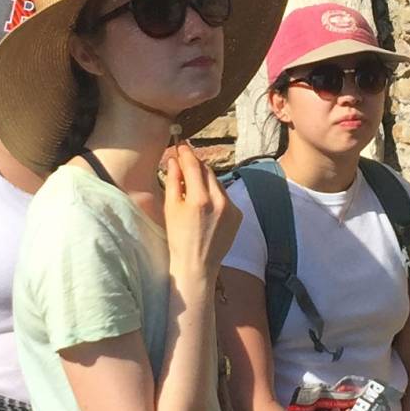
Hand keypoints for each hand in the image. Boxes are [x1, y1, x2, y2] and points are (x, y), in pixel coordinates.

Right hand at [160, 142, 236, 287]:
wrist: (197, 265)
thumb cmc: (178, 238)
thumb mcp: (171, 208)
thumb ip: (173, 181)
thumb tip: (175, 159)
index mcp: (199, 199)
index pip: (193, 166)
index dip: (186, 153)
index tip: (181, 145)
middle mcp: (219, 201)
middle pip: (207, 171)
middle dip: (196, 164)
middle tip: (185, 159)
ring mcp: (231, 208)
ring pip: (217, 182)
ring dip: (205, 179)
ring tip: (193, 185)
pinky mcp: (238, 215)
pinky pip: (225, 196)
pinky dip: (215, 194)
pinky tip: (205, 203)